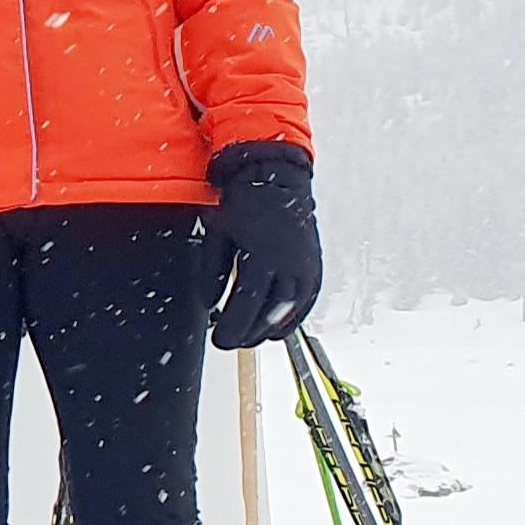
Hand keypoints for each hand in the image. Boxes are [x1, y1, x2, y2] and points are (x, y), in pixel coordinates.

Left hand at [205, 143, 321, 349]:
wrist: (277, 182)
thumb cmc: (242, 207)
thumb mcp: (217, 235)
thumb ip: (212, 272)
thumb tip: (210, 304)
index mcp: (263, 257)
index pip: (247, 305)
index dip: (233, 328)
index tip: (220, 340)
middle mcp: (290, 265)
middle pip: (270, 314)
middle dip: (249, 333)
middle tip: (230, 342)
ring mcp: (307, 267)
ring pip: (290, 311)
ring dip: (270, 329)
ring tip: (251, 338)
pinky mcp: (314, 266)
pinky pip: (306, 301)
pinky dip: (292, 318)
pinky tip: (278, 330)